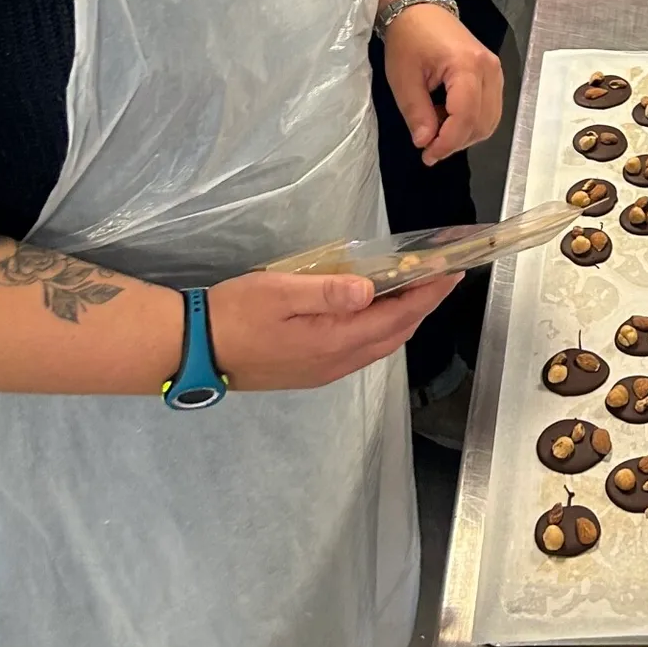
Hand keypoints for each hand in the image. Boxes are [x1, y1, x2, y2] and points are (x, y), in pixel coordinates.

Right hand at [209, 265, 459, 389]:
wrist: (196, 350)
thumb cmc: (236, 313)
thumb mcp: (281, 291)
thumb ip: (329, 292)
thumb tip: (371, 291)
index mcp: (334, 340)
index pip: (397, 317)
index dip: (428, 295)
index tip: (451, 273)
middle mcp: (336, 362)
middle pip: (394, 335)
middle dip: (422, 306)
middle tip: (440, 278)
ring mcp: (323, 371)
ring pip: (379, 346)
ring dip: (401, 320)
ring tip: (415, 291)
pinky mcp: (311, 373)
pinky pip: (360, 352)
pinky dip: (380, 331)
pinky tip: (375, 314)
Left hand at [382, 3, 503, 168]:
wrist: (419, 7)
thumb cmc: (408, 38)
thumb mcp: (403, 78)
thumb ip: (417, 113)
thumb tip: (426, 143)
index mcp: (467, 66)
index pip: (467, 117)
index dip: (448, 142)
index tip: (427, 155)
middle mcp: (490, 69)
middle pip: (483, 122)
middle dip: (457, 141)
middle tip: (428, 146)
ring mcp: (495, 70)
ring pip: (490, 119)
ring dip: (464, 133)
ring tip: (436, 127)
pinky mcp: (493, 72)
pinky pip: (489, 108)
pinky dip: (470, 121)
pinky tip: (447, 116)